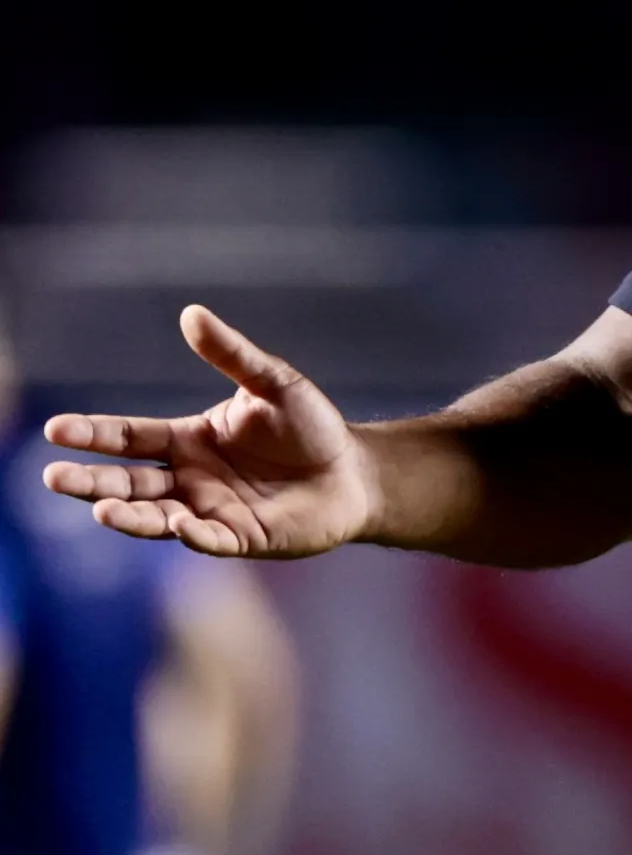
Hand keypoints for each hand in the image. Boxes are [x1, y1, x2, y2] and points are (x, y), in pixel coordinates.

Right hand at [41, 306, 378, 556]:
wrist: (354, 471)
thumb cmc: (311, 427)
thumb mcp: (272, 383)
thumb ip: (232, 354)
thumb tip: (191, 313)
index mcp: (187, 440)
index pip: (130, 437)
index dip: (93, 434)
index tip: (56, 430)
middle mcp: (189, 478)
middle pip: (128, 481)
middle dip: (91, 480)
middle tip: (55, 477)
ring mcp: (210, 511)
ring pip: (156, 517)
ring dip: (128, 515)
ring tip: (102, 511)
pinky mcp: (241, 539)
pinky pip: (210, 541)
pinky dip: (193, 535)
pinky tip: (182, 524)